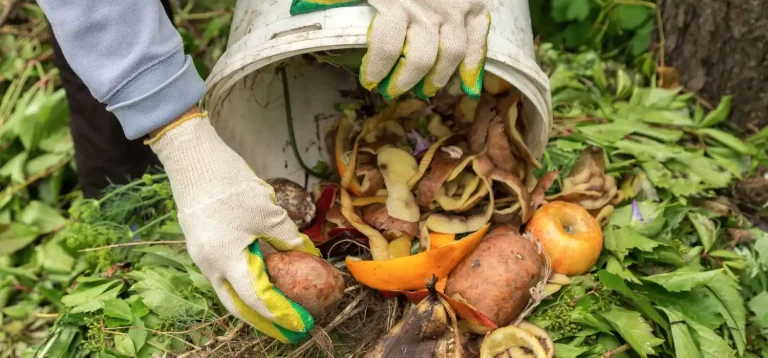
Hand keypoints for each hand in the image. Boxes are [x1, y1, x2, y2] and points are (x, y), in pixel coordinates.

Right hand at [147, 110, 319, 342]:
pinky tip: (259, 277)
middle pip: (235, 303)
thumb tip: (306, 253)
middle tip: (284, 327)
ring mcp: (201, 254)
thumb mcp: (268, 213)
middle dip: (260, 319)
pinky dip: (241, 280)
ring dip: (250, 299)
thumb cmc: (231, 185)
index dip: (279, 313)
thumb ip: (287, 238)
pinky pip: (223, 271)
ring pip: (227, 287)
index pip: (255, 299)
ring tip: (275, 306)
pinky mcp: (200, 242)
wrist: (193, 158)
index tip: (299, 322)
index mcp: (225, 261)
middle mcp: (208, 265)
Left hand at [289, 0, 490, 99]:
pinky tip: (465, 83)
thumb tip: (302, 7)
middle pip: (420, 58)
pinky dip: (475, 63)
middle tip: (394, 91)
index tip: (370, 81)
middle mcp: (426, 9)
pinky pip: (479, 39)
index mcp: (393, 1)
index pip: (385, 46)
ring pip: (452, 55)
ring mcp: (454, 8)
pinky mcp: (474, 5)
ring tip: (427, 90)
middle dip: (406, 80)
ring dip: (438, 78)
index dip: (377, 68)